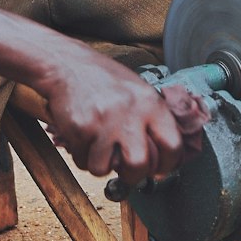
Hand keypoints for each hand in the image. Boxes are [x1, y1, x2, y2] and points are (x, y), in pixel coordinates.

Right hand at [39, 48, 186, 184]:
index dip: (168, 165)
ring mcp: (104, 121)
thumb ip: (152, 120)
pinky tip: (84, 139)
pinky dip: (82, 156)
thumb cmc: (104, 79)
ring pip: (105, 169)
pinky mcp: (81, 128)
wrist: (67, 65)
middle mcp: (130, 112)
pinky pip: (83, 160)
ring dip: (100, 165)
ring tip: (100, 149)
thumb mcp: (138, 91)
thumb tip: (165, 155)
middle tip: (127, 170)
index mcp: (150, 103)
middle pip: (139, 165)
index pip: (173, 146)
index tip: (159, 170)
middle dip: (132, 175)